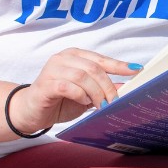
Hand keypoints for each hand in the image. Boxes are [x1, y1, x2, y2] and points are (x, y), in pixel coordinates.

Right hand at [9, 48, 139, 133]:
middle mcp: (64, 58)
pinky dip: (80, 95)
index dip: (120, 65)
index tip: (137, 70)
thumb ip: (102, 89)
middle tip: (114, 102)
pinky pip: (68, 87)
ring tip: (100, 105)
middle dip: (108, 86)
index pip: (101, 59)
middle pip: (94, 68)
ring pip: (82, 76)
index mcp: (75, 56)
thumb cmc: (59, 100)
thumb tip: (125, 88)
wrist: (29, 111)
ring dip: (95, 93)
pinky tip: (83, 102)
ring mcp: (53, 69)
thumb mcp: (86, 95)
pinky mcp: (45, 84)